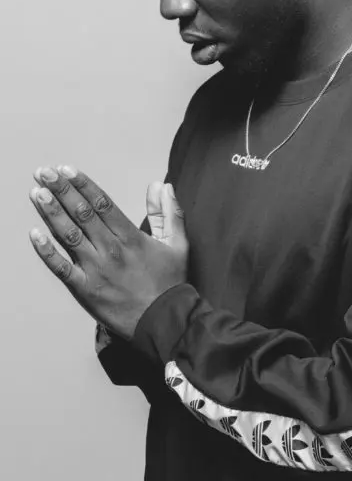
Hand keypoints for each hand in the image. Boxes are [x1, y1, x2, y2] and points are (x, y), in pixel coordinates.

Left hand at [29, 166, 188, 340]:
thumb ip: (169, 213)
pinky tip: (34, 235)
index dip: (83, 184)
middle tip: (44, 173)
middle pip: (82, 214)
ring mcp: (96, 269)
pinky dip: (46, 252)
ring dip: (51, 213)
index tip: (67, 170)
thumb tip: (162, 185)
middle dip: (61, 191)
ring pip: (69, 235)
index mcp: (131, 237)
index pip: (102, 203)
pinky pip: (61, 268)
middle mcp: (110, 249)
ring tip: (36, 193)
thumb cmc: (171, 283)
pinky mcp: (85, 289)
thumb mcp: (178, 244)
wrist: (163, 321)